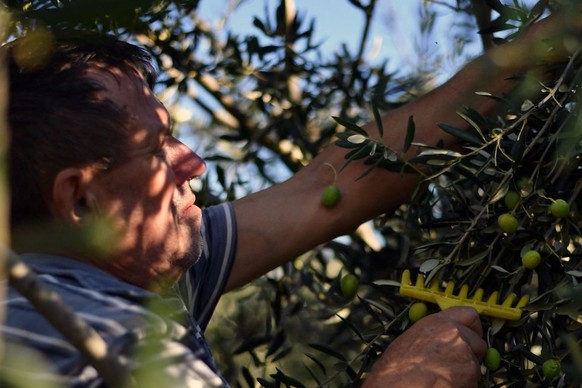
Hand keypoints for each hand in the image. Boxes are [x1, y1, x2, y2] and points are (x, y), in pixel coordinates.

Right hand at [363, 307, 486, 387]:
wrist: (397, 387)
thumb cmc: (395, 371)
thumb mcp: (410, 340)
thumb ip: (432, 334)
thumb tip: (442, 338)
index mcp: (438, 323)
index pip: (469, 315)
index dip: (471, 328)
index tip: (470, 334)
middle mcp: (454, 336)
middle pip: (478, 342)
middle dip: (471, 354)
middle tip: (456, 364)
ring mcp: (465, 356)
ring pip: (476, 365)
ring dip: (465, 373)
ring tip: (442, 377)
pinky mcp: (470, 376)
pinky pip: (474, 382)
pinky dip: (463, 385)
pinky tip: (444, 385)